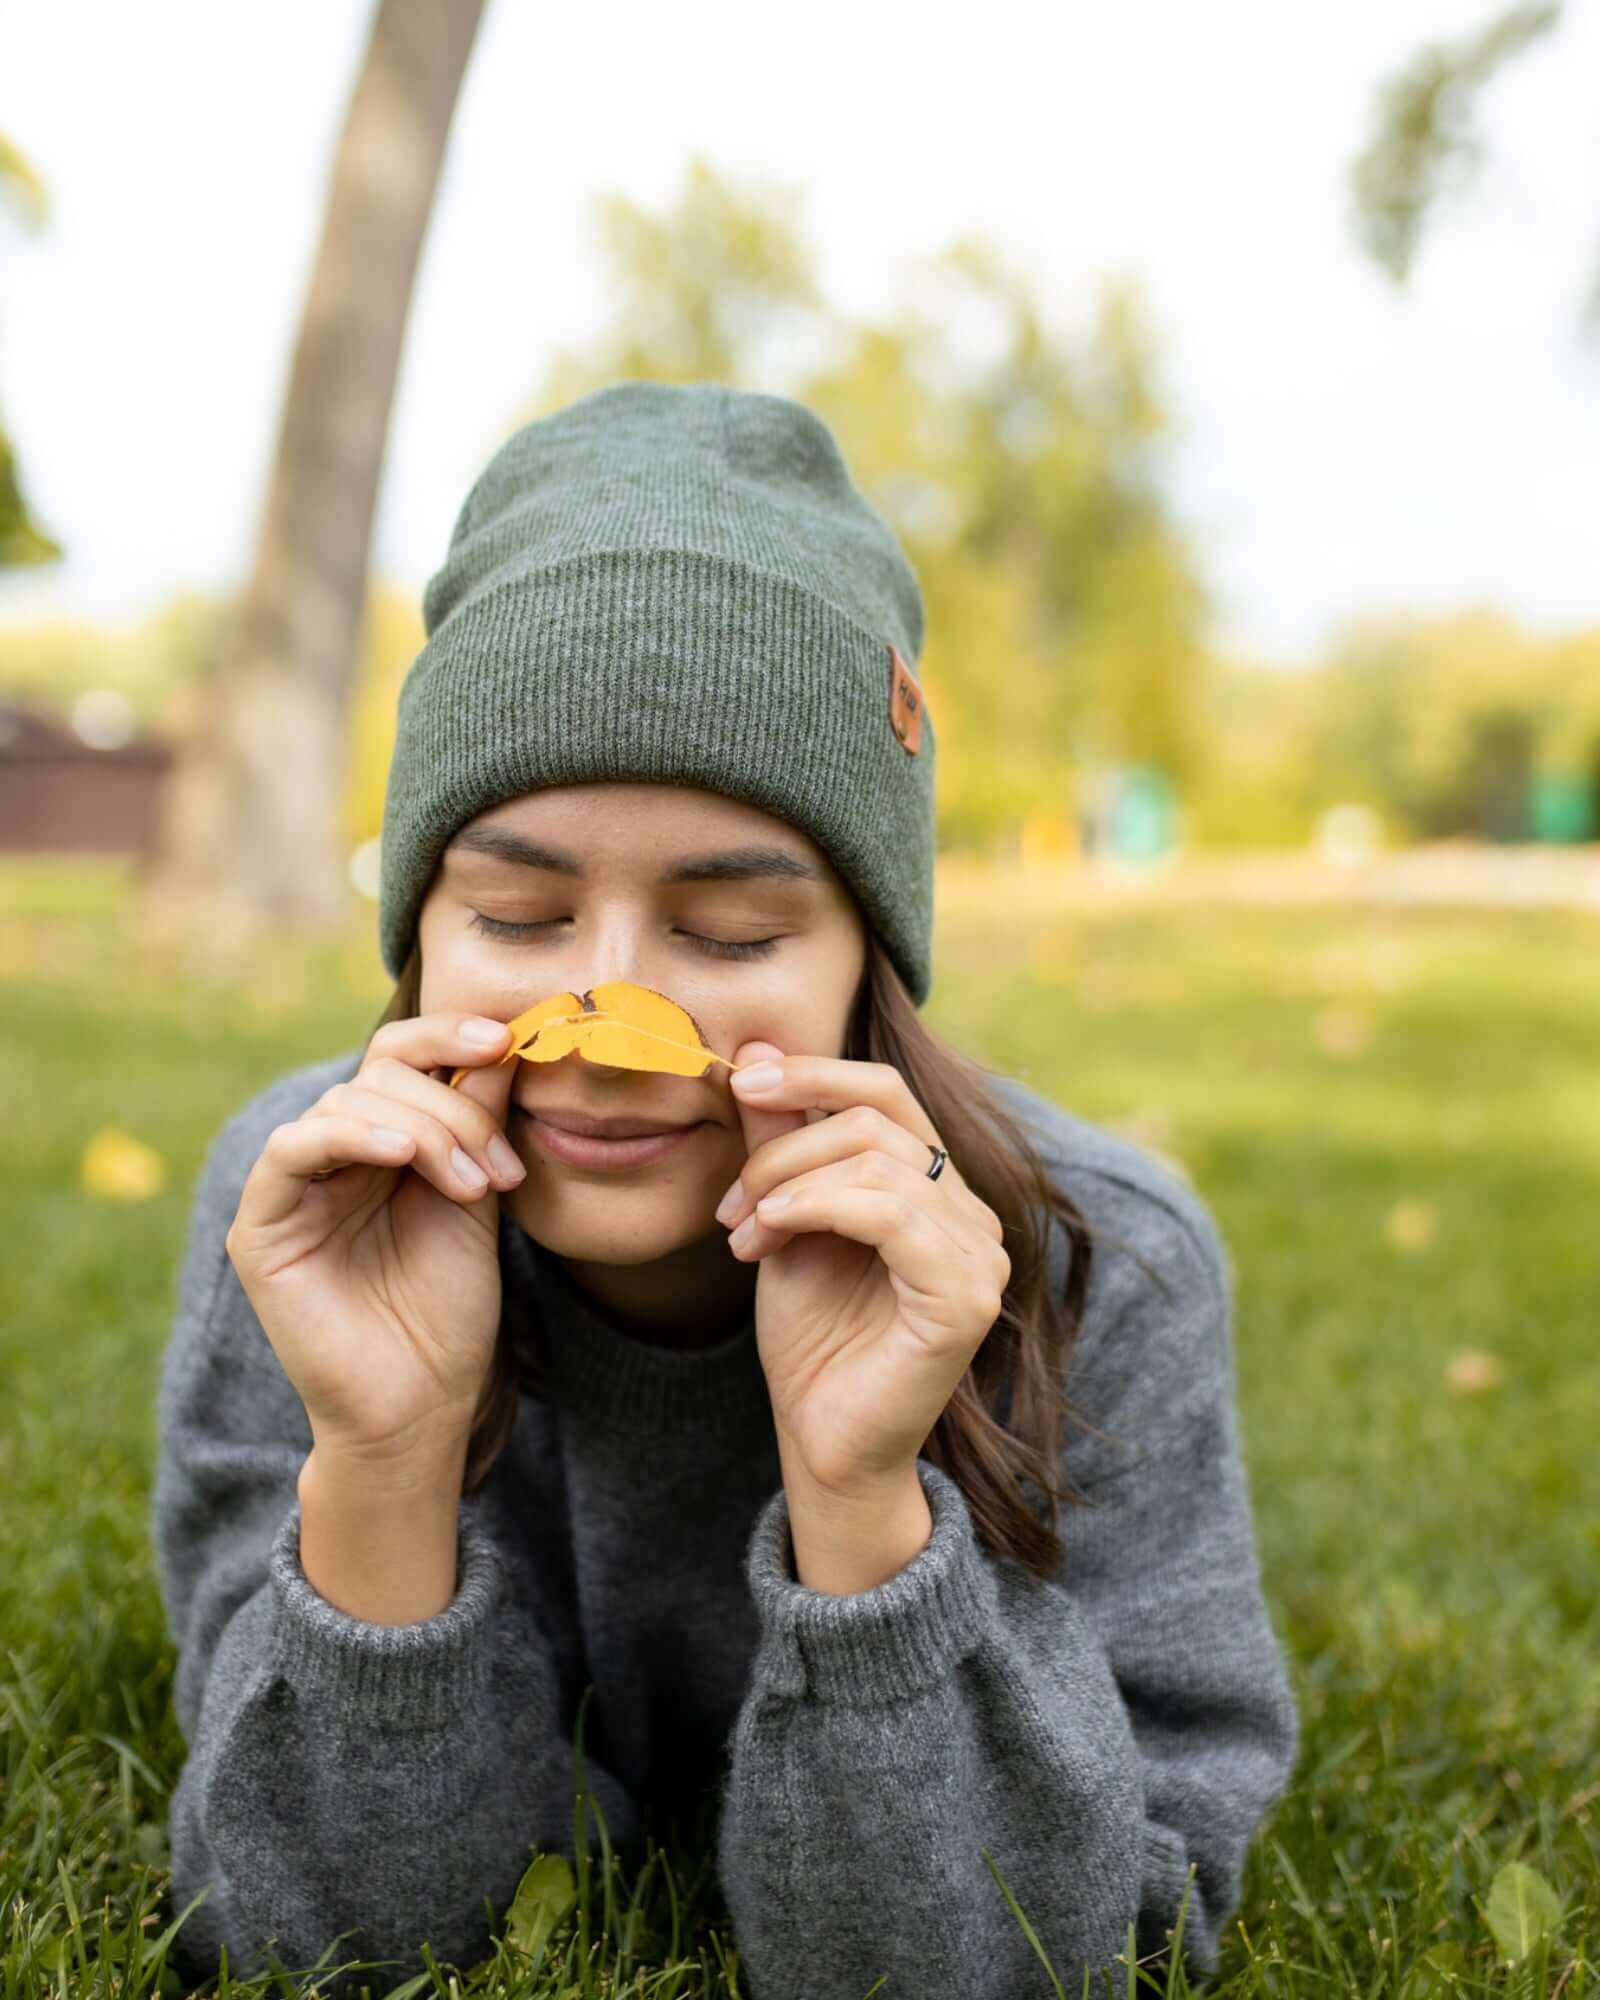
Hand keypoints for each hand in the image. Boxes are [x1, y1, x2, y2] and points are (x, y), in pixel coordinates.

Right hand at [223, 1011, 527, 1467]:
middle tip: (498, 1170)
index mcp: (383, 1140)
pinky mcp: (260, 1226)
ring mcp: (293, 1187)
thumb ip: (480, 1118)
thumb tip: (505, 1037)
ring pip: (348, 1102)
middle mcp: (334, 1153)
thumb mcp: (478, 1194)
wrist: (422, 1403)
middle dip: (455, 1107)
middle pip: (383, 1072)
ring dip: (425, 1130)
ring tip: (471, 1187)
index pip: (403, 1055)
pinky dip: (349, 1136)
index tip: (506, 1039)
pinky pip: (292, 1150)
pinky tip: (399, 1155)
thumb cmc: (450, 1308)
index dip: (449, 1035)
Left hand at [722, 1042, 1010, 1498]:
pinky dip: (820, 1207)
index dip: (814, 1073)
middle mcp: (972, 1214)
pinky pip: (892, 1214)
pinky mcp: (965, 1298)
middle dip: (783, 1148)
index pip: (888, 1093)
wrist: (822, 1438)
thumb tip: (757, 1047)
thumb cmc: (812, 1337)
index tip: (742, 1079)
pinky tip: (774, 1230)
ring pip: (877, 1162)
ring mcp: (979, 1256)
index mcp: (938, 1189)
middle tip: (732, 1203)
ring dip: (788, 1185)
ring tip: (744, 1233)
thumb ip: (781, 1142)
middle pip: (874, 1122)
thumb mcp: (784, 1217)